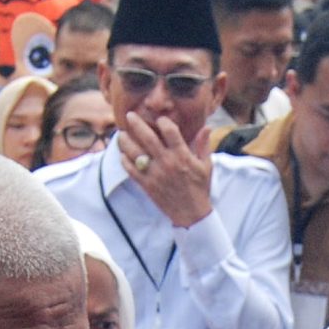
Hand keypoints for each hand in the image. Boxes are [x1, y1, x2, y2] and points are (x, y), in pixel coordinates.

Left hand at [117, 107, 212, 227]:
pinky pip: (131, 170)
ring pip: (136, 153)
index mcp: (183, 156)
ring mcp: (155, 174)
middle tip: (129, 115)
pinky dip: (125, 160)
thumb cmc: (199, 188)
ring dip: (126, 141)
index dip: (163, 121)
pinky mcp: (147, 185)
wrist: (191, 213)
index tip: (159, 119)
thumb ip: (203, 145)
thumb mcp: (206, 165)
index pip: (170, 131)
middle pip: (148, 138)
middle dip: (137, 124)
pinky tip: (122, 154)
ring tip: (121, 134)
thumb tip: (206, 127)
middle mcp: (167, 163)